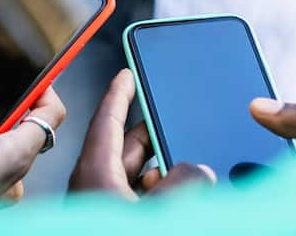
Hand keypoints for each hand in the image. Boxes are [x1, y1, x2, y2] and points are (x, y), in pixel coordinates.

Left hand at [70, 69, 214, 198]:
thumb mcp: (153, 210)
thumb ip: (180, 184)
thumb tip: (200, 171)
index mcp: (96, 172)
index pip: (106, 119)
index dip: (119, 93)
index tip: (126, 74)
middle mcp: (96, 185)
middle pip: (127, 146)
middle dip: (153, 134)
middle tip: (172, 121)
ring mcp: (104, 203)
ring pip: (136, 175)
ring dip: (161, 171)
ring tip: (191, 172)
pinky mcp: (113, 220)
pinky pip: (138, 197)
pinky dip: (158, 192)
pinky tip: (180, 200)